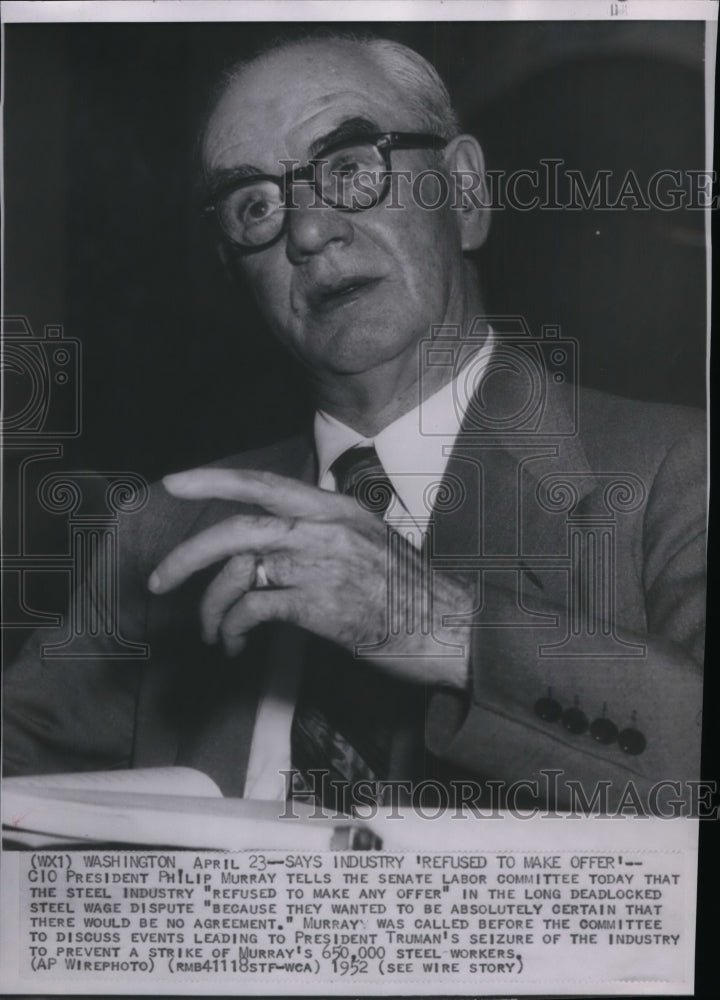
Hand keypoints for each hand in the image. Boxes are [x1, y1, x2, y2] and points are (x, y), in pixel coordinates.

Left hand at [148, 467, 469, 687]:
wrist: (448, 628)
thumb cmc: (408, 593)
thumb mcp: (367, 544)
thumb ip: (320, 536)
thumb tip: (266, 554)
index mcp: (338, 510)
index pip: (266, 484)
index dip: (216, 481)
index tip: (176, 482)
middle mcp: (328, 530)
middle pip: (240, 529)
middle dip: (189, 554)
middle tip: (158, 579)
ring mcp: (325, 566)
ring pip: (242, 574)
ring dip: (211, 607)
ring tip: (210, 630)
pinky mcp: (322, 607)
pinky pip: (255, 611)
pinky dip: (233, 629)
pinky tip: (234, 644)